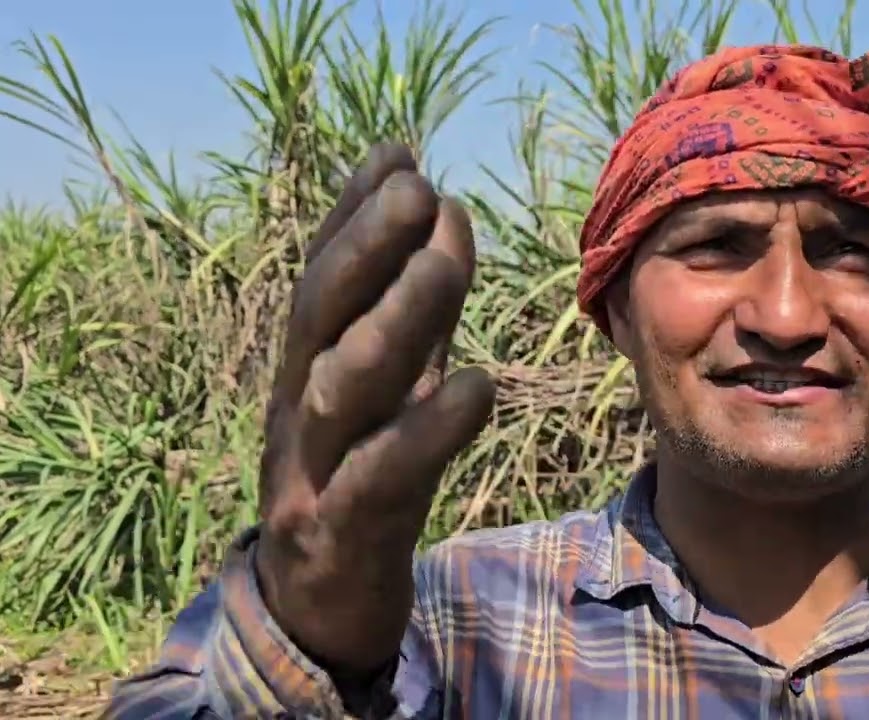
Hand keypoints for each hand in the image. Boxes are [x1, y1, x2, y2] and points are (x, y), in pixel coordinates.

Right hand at [253, 143, 495, 673]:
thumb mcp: (392, 386)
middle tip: (414, 186)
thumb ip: (417, 308)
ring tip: (441, 260)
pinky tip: (478, 387)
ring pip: (343, 387)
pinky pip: (382, 478)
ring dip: (391, 319)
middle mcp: (300, 408)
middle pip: (322, 317)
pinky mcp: (341, 533)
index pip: (326, 277)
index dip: (353, 214)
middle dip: (364, 245)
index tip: (398, 152)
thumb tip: (448, 210)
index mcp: (309, 367)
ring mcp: (312, 471)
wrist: (322, 605)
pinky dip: (428, 430)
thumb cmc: (362, 475)